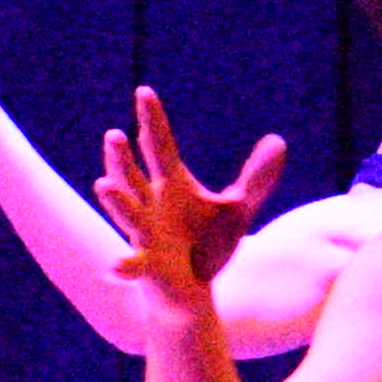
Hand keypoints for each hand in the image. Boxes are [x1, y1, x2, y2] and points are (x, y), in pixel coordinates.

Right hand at [90, 87, 287, 327]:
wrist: (192, 290)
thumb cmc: (207, 244)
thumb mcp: (235, 210)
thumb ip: (255, 178)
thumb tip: (279, 141)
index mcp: (170, 184)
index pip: (159, 145)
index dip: (153, 119)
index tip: (144, 91)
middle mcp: (150, 204)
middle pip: (133, 175)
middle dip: (121, 157)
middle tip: (114, 135)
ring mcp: (144, 233)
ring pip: (126, 212)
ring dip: (116, 200)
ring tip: (103, 184)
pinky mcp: (147, 264)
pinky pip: (134, 264)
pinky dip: (124, 266)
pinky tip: (116, 266)